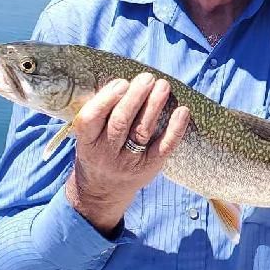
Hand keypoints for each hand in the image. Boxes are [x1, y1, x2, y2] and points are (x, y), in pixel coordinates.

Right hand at [64, 71, 189, 235]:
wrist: (103, 191)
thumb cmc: (98, 151)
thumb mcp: (88, 136)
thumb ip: (100, 113)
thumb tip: (125, 81)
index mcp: (87, 141)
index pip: (91, 118)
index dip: (107, 99)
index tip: (121, 82)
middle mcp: (106, 153)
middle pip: (120, 122)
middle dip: (135, 97)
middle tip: (147, 78)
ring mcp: (128, 162)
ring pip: (142, 131)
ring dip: (154, 106)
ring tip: (163, 86)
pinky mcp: (149, 167)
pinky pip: (164, 147)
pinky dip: (175, 129)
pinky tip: (182, 111)